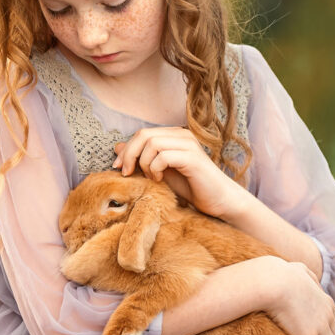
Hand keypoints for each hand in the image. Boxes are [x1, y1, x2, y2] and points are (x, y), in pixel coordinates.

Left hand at [113, 127, 246, 217]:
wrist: (217, 200)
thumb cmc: (190, 187)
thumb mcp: (159, 171)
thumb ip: (141, 158)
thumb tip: (117, 146)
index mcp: (174, 135)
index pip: (142, 133)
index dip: (126, 150)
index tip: (117, 168)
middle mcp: (182, 135)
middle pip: (144, 135)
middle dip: (129, 155)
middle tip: (126, 173)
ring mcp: (188, 145)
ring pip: (152, 143)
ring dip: (144, 163)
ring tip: (150, 178)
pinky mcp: (192, 158)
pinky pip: (163, 156)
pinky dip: (155, 169)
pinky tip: (159, 180)